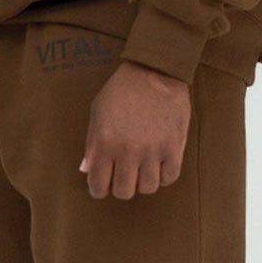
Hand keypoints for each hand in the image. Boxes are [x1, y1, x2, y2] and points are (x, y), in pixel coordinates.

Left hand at [80, 60, 189, 198]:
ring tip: (143, 168)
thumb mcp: (97, 112)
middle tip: (124, 175)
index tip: (104, 184)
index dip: (99, 189)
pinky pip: (169, 177)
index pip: (98, 186)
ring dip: (143, 181)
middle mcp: (127, 150)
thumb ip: (91, 144)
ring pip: (148, 188)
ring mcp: (152, 150)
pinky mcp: (174, 146)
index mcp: (105, 142)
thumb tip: (87, 170)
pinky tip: (159, 164)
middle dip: (122, 186)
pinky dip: (164, 175)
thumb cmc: (121, 90)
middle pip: (124, 192)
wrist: (154, 70)